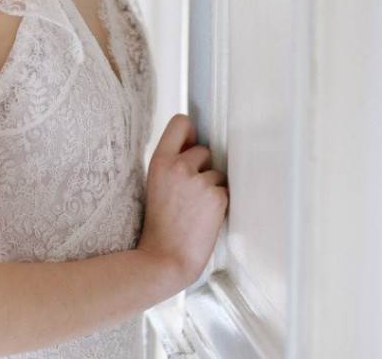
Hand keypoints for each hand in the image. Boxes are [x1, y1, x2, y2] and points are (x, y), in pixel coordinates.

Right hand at [137, 113, 227, 290]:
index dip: (190, 133)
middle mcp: (179, 166)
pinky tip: (206, 219)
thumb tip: (195, 146)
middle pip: (204, 150)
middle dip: (203, 168)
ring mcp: (198, 181)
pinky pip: (226, 191)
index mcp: (160, 160)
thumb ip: (172, 163)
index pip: (181, 122)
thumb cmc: (160, 226)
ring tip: (196, 211)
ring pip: (218, 173)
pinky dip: (220, 204)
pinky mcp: (216, 197)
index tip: (192, 146)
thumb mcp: (155, 184)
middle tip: (190, 195)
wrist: (164, 259)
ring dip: (212, 188)